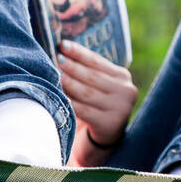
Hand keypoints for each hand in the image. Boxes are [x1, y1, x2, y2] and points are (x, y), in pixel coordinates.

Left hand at [57, 40, 136, 155]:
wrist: (106, 136)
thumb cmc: (96, 104)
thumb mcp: (98, 86)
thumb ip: (86, 70)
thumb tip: (61, 51)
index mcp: (123, 77)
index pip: (97, 61)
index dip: (79, 52)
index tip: (62, 45)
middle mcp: (126, 92)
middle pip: (92, 76)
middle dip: (72, 66)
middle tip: (55, 58)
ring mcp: (120, 109)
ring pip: (87, 92)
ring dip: (69, 82)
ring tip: (54, 74)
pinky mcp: (110, 124)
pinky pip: (84, 110)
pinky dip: (69, 102)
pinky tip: (58, 95)